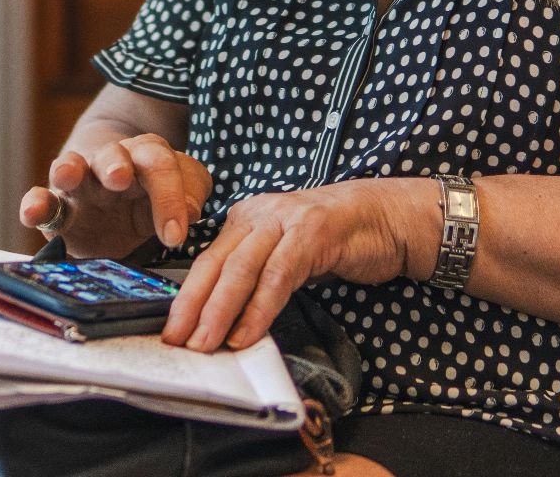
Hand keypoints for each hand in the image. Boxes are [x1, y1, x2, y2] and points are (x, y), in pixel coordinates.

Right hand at [18, 133, 212, 260]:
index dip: (169, 197)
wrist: (116, 197)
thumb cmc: (152, 193)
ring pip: (70, 167)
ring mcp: (80, 184)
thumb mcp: (179, 190)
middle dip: (115, 165)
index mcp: (146, 157)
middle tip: (120, 177)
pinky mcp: (58, 209)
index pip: (160, 165)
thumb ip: (189, 193)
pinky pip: (43, 202)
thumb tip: (191, 211)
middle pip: (112, 157)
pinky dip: (35, 205)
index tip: (176, 235)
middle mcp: (110, 164)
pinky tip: (31, 213)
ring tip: (67, 175)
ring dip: (69, 169)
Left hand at [161, 179, 420, 352]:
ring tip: (206, 344)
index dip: (186, 298)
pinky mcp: (312, 233)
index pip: (206, 261)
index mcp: (246, 220)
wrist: (387, 218)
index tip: (171, 332)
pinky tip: (247, 333)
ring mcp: (285, 221)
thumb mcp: (285, 254)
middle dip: (191, 306)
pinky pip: (277, 276)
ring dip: (220, 311)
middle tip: (177, 342)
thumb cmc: (336, 241)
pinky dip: (259, 308)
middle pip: (215, 264)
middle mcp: (259, 215)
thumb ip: (257, 277)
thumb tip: (225, 322)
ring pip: (241, 269)